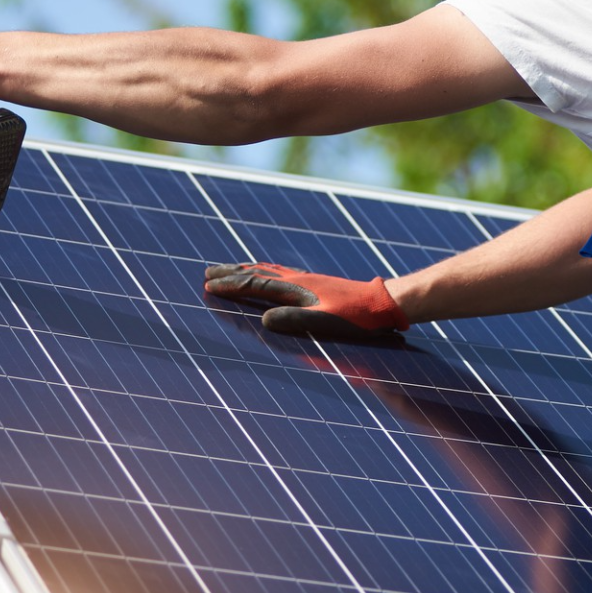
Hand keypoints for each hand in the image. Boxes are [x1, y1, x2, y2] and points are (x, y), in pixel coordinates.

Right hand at [204, 262, 408, 338]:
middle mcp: (299, 280)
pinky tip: (267, 275)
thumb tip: (264, 321)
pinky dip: (265, 272)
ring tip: (229, 270)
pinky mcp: (315, 283)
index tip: (208, 286)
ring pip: (269, 271)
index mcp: (298, 288)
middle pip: (258, 273)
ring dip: (246, 270)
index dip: (231, 286)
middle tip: (207, 272)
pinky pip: (281, 273)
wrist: (384, 304)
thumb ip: (297, 321)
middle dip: (231, 273)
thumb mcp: (327, 321)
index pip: (256, 285)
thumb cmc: (358, 317)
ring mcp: (307, 280)